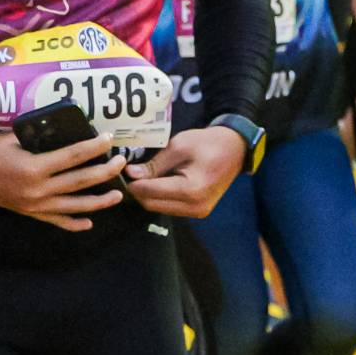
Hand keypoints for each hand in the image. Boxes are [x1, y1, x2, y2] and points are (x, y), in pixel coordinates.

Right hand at [0, 131, 128, 229]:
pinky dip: (75, 223)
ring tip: (117, 194)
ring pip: (75, 205)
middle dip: (104, 171)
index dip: (93, 147)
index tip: (109, 139)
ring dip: (99, 201)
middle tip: (121, 162)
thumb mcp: (14, 138)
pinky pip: (58, 221)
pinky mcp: (32, 214)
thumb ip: (41, 137)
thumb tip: (66, 129)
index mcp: (34, 168)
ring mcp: (37, 206)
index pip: (72, 156)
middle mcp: (39, 190)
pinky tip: (89, 221)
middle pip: (80, 181)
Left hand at [125, 125, 245, 217]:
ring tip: (140, 177)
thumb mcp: (178, 147)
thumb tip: (130, 173)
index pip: (150, 192)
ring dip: (147, 195)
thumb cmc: (207, 143)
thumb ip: (154, 164)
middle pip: (152, 204)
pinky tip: (155, 182)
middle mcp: (194, 207)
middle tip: (127, 174)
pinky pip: (170, 207)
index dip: (132, 183)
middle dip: (138, 191)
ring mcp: (198, 212)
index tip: (121, 171)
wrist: (235, 149)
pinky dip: (159, 197)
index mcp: (191, 189)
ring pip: (159, 208)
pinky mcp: (198, 211)